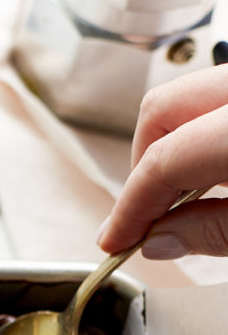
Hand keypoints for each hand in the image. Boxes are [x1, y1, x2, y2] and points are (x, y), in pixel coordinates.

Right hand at [97, 65, 227, 259]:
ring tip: (180, 196)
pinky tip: (214, 169)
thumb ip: (214, 232)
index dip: (130, 207)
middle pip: (163, 109)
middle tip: (143, 214)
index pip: (163, 161)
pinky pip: (218, 98)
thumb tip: (161, 239)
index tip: (117, 239)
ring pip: (190, 96)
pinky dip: (204, 131)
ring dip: (172, 145)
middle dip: (142, 164)